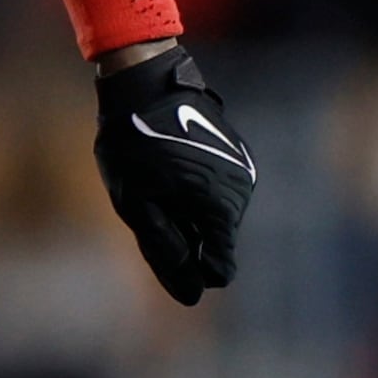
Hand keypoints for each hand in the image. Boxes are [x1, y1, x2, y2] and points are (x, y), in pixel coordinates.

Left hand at [93, 44, 253, 302]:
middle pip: (216, 243)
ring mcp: (244, 172)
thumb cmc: (133, 144)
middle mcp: (241, 193)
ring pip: (219, 218)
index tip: (164, 245)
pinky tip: (174, 163)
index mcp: (218, 209)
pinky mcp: (240, 156)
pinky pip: (221, 193)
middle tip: (152, 199)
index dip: (191, 270)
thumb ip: (166, 252)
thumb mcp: (136, 204)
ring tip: (161, 176)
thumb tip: (192, 296)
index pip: (220, 270)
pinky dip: (199, 191)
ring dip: (191, 211)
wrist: (148, 81)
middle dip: (187, 235)